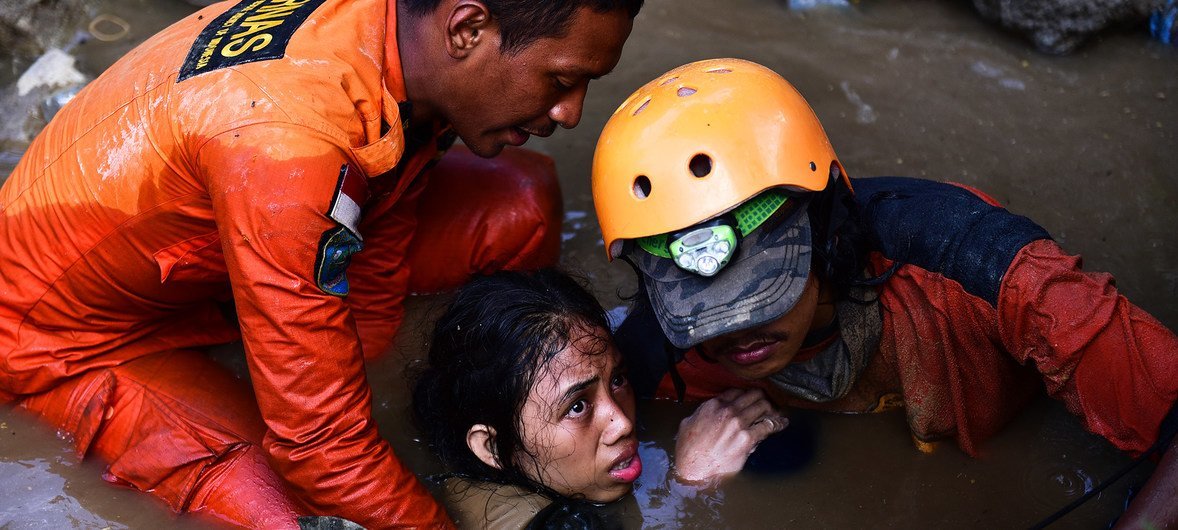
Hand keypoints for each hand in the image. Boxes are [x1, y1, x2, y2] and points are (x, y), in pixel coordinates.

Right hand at [673, 388, 787, 483]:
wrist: (692, 469)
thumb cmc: (688, 450)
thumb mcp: (688, 424)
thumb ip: (701, 414)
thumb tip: (708, 412)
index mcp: (713, 405)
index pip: (737, 391)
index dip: (746, 394)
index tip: (751, 399)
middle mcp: (727, 410)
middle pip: (753, 395)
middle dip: (762, 398)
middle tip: (767, 405)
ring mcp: (738, 423)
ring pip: (763, 406)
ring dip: (771, 409)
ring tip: (776, 414)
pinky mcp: (747, 439)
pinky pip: (768, 425)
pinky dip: (778, 424)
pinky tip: (782, 424)